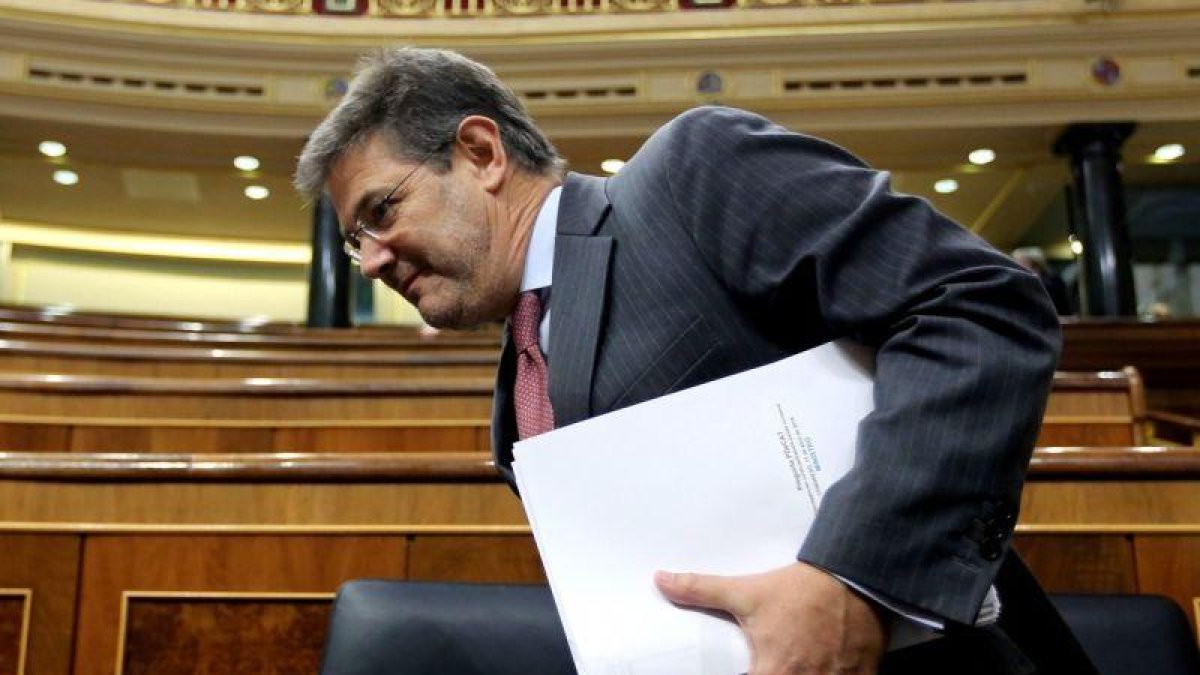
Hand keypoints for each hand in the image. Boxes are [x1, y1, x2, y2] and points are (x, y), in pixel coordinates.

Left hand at [654, 561, 887, 674]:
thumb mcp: (747, 593)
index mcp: (773, 673)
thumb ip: (701, 590)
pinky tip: (824, 666)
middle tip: (776, 663)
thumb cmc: (801, 591)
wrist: (852, 579)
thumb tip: (662, 580)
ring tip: (799, 663)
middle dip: (777, 673)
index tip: (753, 668)